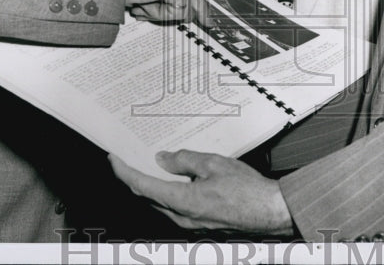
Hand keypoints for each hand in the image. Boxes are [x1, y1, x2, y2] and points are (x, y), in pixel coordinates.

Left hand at [109, 150, 295, 235]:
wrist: (270, 211)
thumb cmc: (247, 189)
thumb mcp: (213, 163)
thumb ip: (185, 160)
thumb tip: (163, 159)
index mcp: (182, 201)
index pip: (142, 186)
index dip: (124, 172)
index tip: (113, 158)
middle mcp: (182, 218)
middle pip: (147, 197)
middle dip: (134, 178)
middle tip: (127, 158)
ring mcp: (190, 225)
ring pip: (160, 204)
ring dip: (151, 186)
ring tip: (147, 164)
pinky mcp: (199, 225)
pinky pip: (175, 208)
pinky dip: (166, 193)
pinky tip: (172, 179)